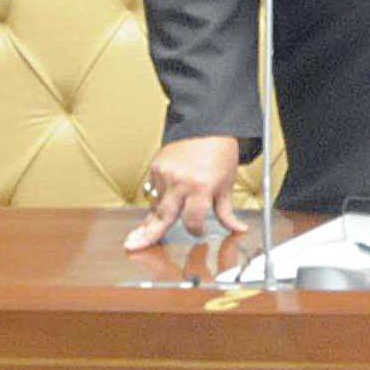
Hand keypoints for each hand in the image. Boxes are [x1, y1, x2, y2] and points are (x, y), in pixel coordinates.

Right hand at [123, 135, 245, 250]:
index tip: (198, 229)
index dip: (196, 229)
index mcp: (201, 187)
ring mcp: (165, 173)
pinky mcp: (156, 167)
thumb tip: (238, 229)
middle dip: (147, 234)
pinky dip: (158, 198)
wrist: (207, 124)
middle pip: (163, 215)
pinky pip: (154, 190)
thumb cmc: (220, 153)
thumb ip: (227, 212)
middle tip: (132, 246)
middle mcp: (180, 181)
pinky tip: (162, 201)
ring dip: (155, 218)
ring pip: (157, 204)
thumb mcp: (226, 184)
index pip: (192, 221)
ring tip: (139, 234)